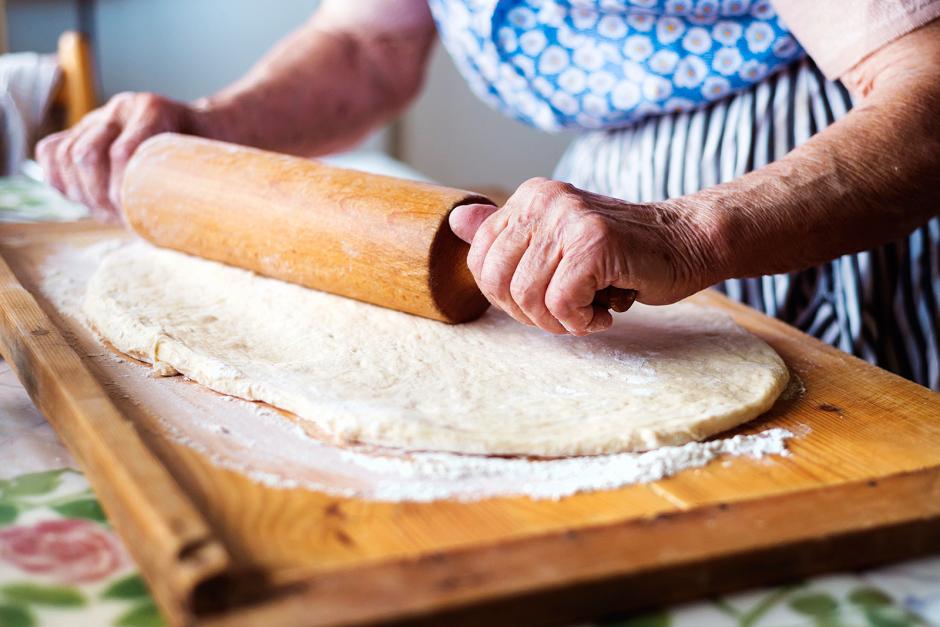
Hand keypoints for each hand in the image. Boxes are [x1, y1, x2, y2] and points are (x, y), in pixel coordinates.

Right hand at [36, 92, 203, 221]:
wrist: (202, 125)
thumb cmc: (207, 151)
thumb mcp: (211, 162)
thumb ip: (195, 183)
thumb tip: (186, 227)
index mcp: (155, 110)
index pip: (122, 153)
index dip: (120, 190)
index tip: (131, 216)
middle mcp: (121, 109)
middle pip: (86, 155)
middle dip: (98, 196)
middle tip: (117, 218)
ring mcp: (98, 117)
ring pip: (66, 154)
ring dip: (80, 192)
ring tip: (104, 211)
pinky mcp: (82, 129)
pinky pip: (51, 151)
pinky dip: (58, 178)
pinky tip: (81, 196)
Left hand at [449, 178, 717, 334]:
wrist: (686, 243)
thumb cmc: (621, 254)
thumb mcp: (558, 243)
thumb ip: (508, 235)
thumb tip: (456, 221)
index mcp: (529, 198)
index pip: (480, 261)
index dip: (506, 297)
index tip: (543, 302)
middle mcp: (543, 200)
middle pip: (497, 282)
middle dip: (529, 314)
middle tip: (566, 315)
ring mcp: (568, 217)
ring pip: (528, 297)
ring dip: (559, 321)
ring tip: (589, 312)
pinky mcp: (593, 242)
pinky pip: (561, 303)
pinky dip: (581, 320)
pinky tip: (604, 311)